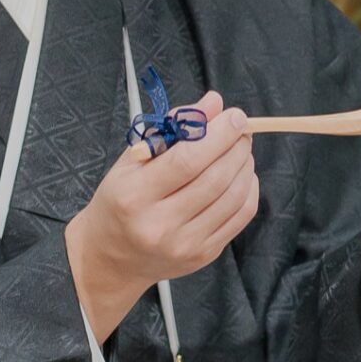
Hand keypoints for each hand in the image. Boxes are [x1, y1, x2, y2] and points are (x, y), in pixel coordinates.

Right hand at [65, 92, 258, 341]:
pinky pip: (240, 217)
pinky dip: (249, 189)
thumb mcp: (132, 160)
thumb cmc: (120, 201)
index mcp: (134, 196)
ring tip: (241, 150)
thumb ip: (172, 128)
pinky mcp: (204, 255)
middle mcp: (159, 225)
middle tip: (241, 129)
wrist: (111, 258)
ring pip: (233, 197)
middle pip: (215, 178)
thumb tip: (214, 103)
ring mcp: (184, 245)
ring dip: (245, 166)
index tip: (235, 116)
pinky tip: (243, 175)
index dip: (218, 135)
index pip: (186, 160)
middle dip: (236, 147)